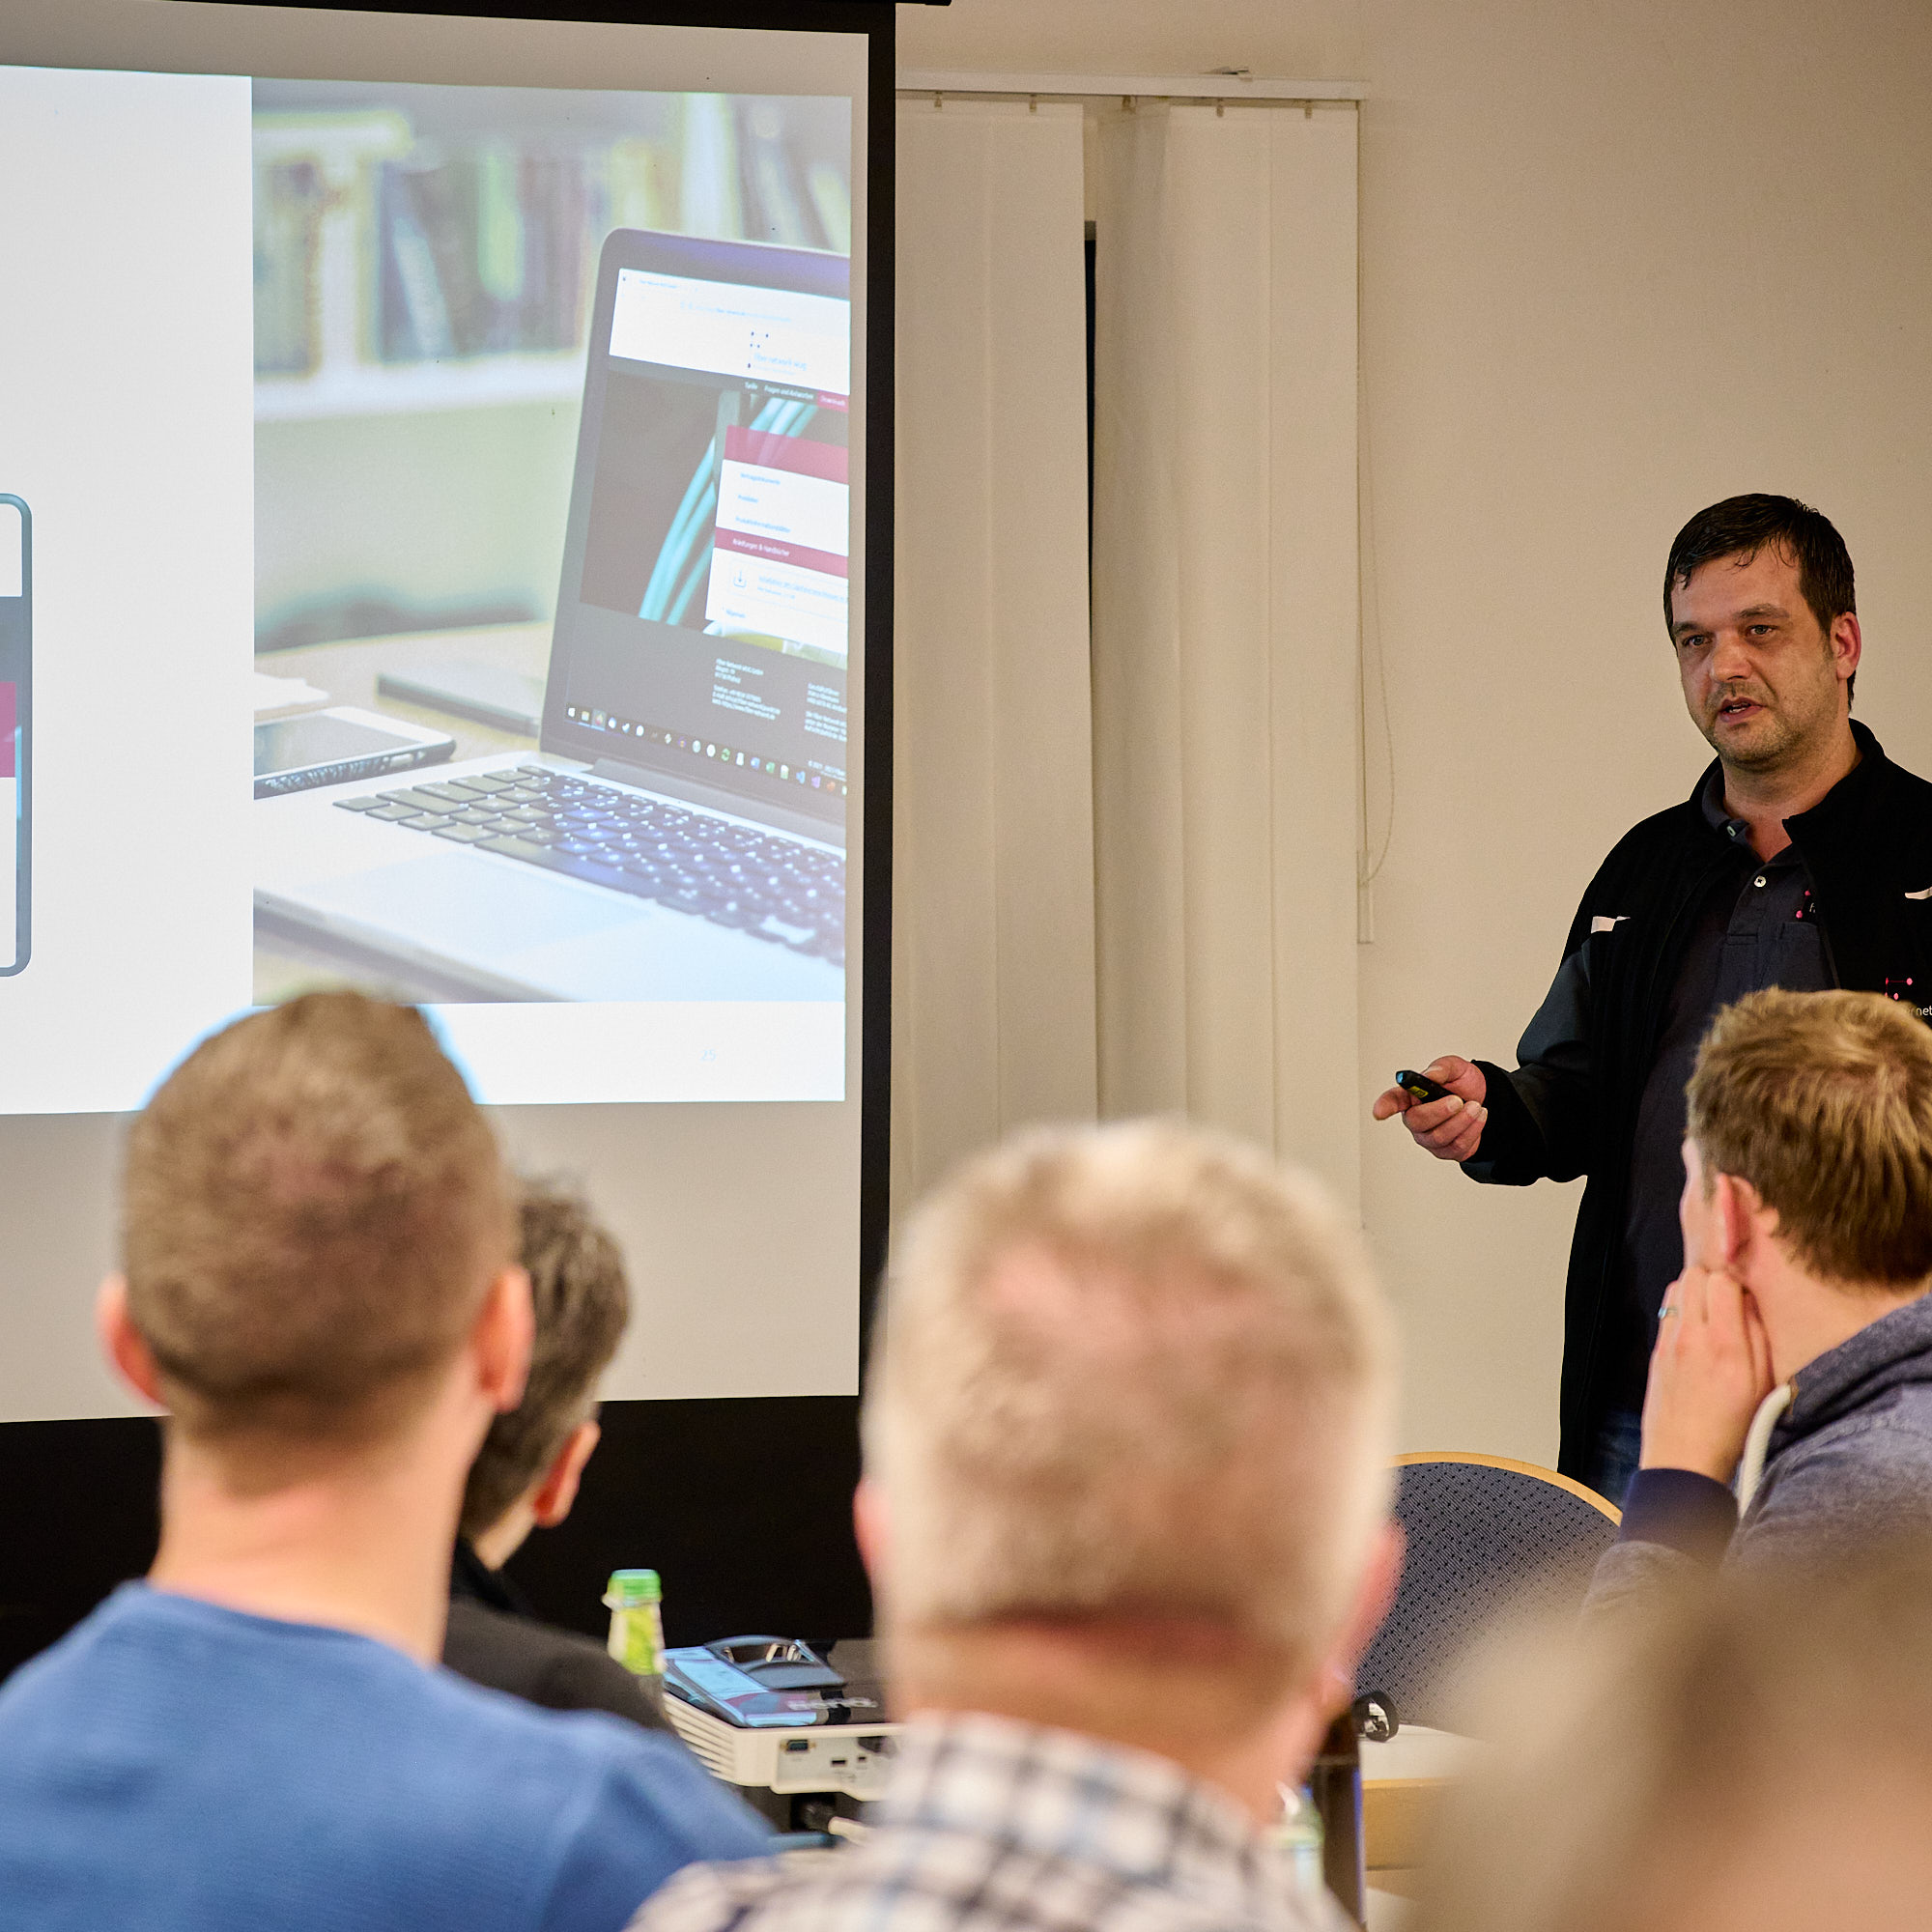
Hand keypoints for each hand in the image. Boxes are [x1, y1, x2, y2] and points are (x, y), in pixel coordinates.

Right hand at [1371, 1056, 1487, 1161]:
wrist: (1485, 1099)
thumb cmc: (1462, 1083)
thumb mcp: (1455, 1068)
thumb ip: (1442, 1068)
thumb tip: (1431, 1075)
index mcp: (1410, 1096)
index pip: (1392, 1101)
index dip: (1384, 1107)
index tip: (1379, 1112)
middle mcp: (1415, 1119)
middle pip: (1417, 1122)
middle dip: (1440, 1112)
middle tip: (1458, 1101)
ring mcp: (1428, 1138)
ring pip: (1439, 1137)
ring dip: (1463, 1121)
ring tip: (1476, 1106)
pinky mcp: (1445, 1151)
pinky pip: (1457, 1147)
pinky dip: (1472, 1130)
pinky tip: (1478, 1118)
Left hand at [1639, 1265, 1775, 1481]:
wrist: (1683, 1456)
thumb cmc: (1730, 1428)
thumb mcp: (1762, 1386)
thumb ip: (1758, 1337)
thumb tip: (1749, 1302)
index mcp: (1724, 1345)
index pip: (1722, 1281)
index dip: (1737, 1282)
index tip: (1746, 1297)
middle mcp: (1691, 1336)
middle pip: (1695, 1274)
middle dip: (1714, 1280)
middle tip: (1729, 1301)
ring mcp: (1668, 1341)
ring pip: (1676, 1287)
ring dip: (1695, 1291)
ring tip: (1712, 1314)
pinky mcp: (1655, 1350)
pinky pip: (1667, 1310)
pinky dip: (1681, 1309)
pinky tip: (1696, 1331)